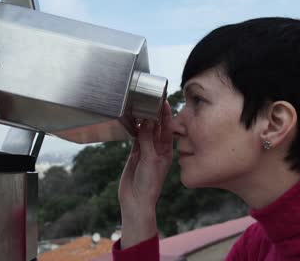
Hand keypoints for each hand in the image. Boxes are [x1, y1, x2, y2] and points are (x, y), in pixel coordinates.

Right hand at [118, 100, 172, 247]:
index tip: (163, 100)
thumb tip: (146, 120)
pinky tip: (132, 120)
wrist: (136, 201)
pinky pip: (135, 138)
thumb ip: (147, 139)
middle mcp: (157, 149)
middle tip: (150, 99)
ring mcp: (146, 151)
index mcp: (167, 150)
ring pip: (145, 131)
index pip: (167, 128)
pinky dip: (134, 129)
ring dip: (143, 120)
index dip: (165, 114)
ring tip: (140, 105)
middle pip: (156, 128)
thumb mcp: (150, 159)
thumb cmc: (149, 183)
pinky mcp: (135, 154)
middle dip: (154, 114)